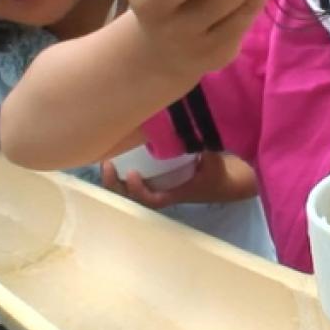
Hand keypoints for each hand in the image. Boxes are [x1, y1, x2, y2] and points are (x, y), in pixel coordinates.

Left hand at [102, 151, 258, 209]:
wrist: (223, 182)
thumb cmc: (216, 175)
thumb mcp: (214, 163)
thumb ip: (203, 148)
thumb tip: (192, 131)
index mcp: (173, 194)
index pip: (151, 199)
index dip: (138, 190)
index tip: (133, 174)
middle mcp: (160, 193)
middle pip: (130, 197)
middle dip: (115, 184)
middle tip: (108, 165)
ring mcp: (155, 186)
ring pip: (127, 189)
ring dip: (113, 177)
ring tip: (105, 159)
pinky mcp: (152, 178)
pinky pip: (131, 178)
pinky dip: (120, 170)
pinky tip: (113, 154)